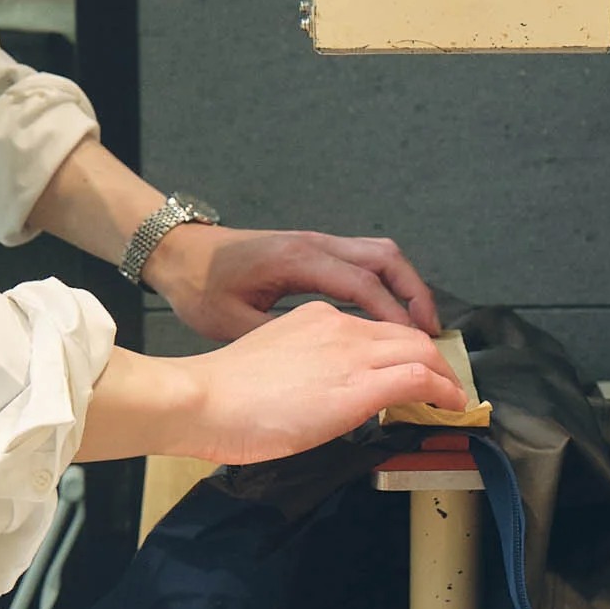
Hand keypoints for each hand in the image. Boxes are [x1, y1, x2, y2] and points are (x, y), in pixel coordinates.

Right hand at [74, 303, 464, 466]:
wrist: (202, 400)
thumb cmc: (221, 397)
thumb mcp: (272, 368)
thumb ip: (304, 370)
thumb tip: (321, 396)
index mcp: (314, 318)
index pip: (374, 328)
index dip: (401, 349)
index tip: (411, 371)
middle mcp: (339, 325)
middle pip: (405, 334)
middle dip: (432, 359)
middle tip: (444, 385)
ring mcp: (352, 351)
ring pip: (420, 350)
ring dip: (443, 375)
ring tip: (451, 397)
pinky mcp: (362, 383)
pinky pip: (420, 377)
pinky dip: (444, 389)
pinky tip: (451, 405)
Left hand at [144, 223, 439, 340]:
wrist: (175, 253)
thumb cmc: (199, 288)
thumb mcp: (233, 323)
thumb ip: (284, 339)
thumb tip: (329, 365)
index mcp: (299, 260)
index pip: (367, 286)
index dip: (399, 319)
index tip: (422, 351)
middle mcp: (314, 244)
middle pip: (386, 258)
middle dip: (416, 295)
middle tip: (434, 337)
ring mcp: (314, 243)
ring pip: (378, 255)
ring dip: (404, 287)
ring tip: (419, 328)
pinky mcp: (310, 250)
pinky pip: (361, 260)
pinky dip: (384, 284)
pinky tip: (385, 317)